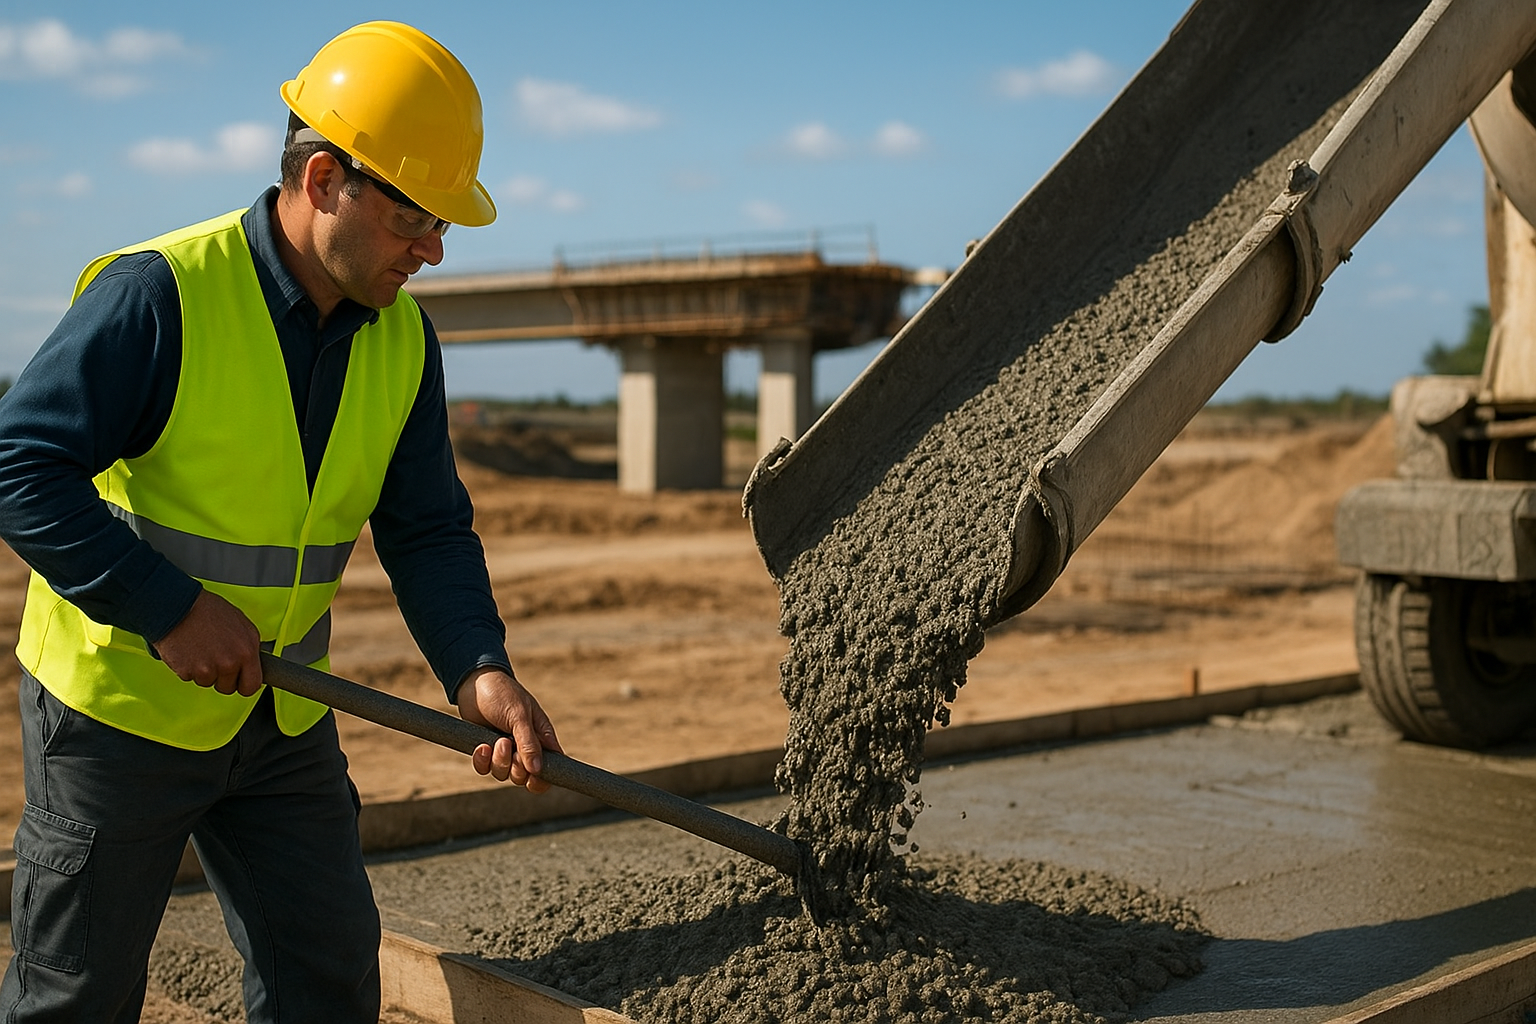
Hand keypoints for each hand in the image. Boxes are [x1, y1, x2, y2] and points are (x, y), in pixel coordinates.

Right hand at [154, 589, 262, 696]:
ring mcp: (207, 669)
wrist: (179, 606)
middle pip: (228, 688)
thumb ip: (250, 648)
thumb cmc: (210, 611)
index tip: (240, 681)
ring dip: (204, 671)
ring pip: (208, 683)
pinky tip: (188, 651)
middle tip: (215, 658)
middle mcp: (228, 663)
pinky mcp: (186, 671)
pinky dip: (188, 668)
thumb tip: (255, 664)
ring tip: (201, 649)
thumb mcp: (242, 625)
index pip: (252, 686)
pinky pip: (190, 678)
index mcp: (246, 652)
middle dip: (222, 678)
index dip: (245, 684)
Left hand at [456, 668, 561, 791]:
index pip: (551, 767)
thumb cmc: (503, 694)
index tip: (533, 777)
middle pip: (525, 776)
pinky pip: (485, 769)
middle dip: (516, 768)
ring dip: (499, 761)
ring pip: (503, 774)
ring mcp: (505, 750)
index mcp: (541, 738)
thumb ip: (528, 743)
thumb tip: (537, 770)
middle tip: (508, 746)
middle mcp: (525, 747)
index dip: (543, 778)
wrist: (473, 683)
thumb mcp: (519, 716)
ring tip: (496, 741)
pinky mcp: (486, 751)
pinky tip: (481, 746)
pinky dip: (482, 761)